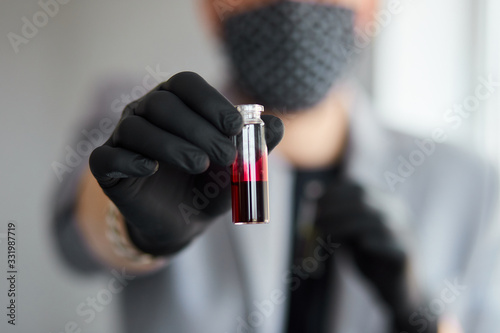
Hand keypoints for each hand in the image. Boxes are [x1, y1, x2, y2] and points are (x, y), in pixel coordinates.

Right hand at [89, 72, 283, 255]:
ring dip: (172, 145)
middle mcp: (145, 113)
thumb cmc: (208, 186)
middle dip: (198, 129)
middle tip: (226, 156)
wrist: (182, 222)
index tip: (235, 127)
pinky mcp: (108, 168)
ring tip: (200, 165)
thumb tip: (277, 124)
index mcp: (175, 103)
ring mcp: (123, 138)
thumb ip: (256, 145)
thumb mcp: (236, 167)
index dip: (210, 101)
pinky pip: (107, 157)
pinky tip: (151, 169)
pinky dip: (130, 161)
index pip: (186, 84)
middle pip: (163, 104)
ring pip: (137, 128)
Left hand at [315, 177, 436, 332]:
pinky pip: (390, 244)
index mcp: (382, 203)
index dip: (333, 192)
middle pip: (364, 201)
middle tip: (315, 218)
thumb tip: (313, 200)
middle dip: (335, 208)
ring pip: (374, 221)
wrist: (395, 290)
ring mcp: (403, 232)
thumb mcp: (348, 237)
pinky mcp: (405, 253)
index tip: (313, 199)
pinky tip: (363, 245)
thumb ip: (335, 220)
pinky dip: (374, 242)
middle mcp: (396, 213)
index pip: (358, 188)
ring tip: (325, 232)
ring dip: (345, 225)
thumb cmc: (368, 259)